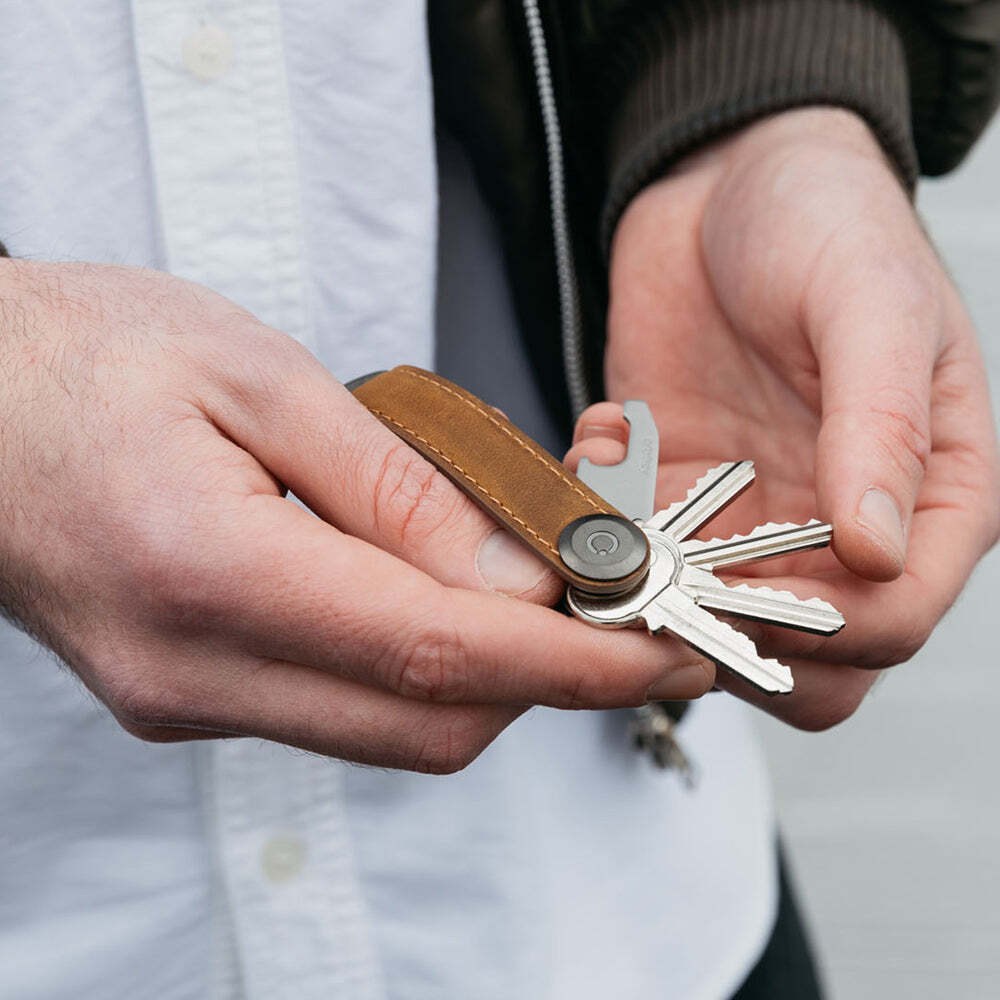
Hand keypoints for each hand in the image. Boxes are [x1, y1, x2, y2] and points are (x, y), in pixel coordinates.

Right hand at [0, 262, 710, 769]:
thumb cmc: (86, 356)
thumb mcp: (258, 378)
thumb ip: (396, 488)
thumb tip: (517, 581)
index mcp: (209, 575)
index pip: (439, 657)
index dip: (574, 664)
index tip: (664, 656)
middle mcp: (196, 671)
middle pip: (429, 723)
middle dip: (547, 672)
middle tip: (610, 593)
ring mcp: (188, 698)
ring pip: (394, 723)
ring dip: (488, 661)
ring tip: (529, 569)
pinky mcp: (192, 692)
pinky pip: (344, 701)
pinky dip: (420, 656)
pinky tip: (434, 577)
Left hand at [566, 108, 999, 729]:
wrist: (730, 182)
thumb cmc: (828, 223)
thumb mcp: (871, 308)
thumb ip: (883, 430)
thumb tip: (880, 554)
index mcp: (929, 495)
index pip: (895, 622)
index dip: (824, 633)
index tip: (743, 590)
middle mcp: (841, 525)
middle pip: (803, 654)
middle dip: (726, 629)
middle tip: (665, 566)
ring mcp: (752, 514)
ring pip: (703, 614)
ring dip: (645, 573)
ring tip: (621, 478)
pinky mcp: (676, 487)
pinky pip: (633, 546)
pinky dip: (602, 514)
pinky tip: (606, 437)